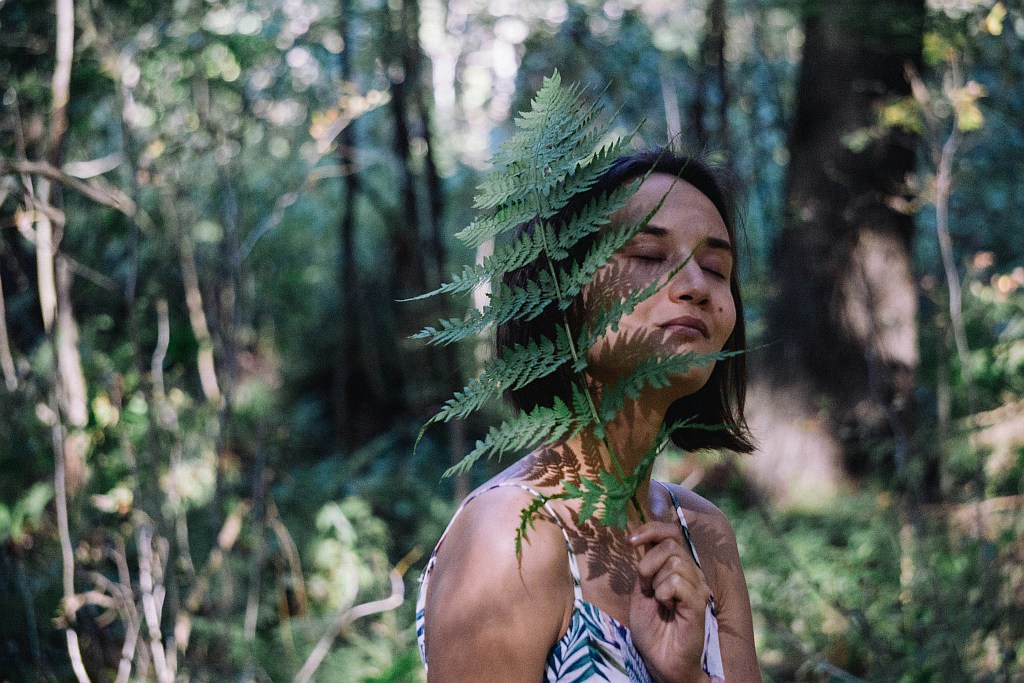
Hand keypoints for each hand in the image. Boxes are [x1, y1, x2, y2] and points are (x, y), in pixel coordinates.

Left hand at [628, 521, 709, 682]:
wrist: (661, 660)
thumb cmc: (652, 629)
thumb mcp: (641, 591)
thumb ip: (644, 566)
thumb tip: (638, 537)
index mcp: (679, 568)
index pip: (671, 533)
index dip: (651, 529)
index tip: (630, 539)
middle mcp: (693, 573)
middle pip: (670, 545)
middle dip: (648, 564)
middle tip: (647, 588)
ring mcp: (698, 587)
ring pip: (673, 563)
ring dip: (655, 582)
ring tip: (659, 602)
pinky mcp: (698, 603)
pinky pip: (676, 583)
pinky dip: (663, 593)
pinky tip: (666, 607)